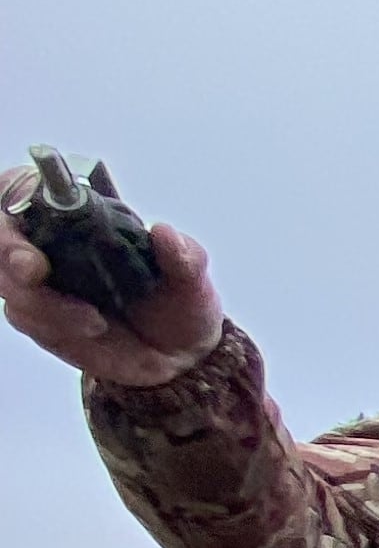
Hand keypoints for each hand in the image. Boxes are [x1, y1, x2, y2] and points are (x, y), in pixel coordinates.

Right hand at [0, 193, 223, 386]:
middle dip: (9, 252)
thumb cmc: (178, 305)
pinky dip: (56, 325)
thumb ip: (184, 255)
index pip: (21, 189)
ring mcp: (41, 285)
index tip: (25, 213)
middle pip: (2, 238)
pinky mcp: (43, 321)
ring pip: (10, 284)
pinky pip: (28, 319)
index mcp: (77, 219)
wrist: (180, 359)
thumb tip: (165, 233)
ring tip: (94, 320)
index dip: (13, 194)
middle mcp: (50, 247)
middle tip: (35, 271)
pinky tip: (92, 331)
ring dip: (44, 302)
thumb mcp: (192, 280)